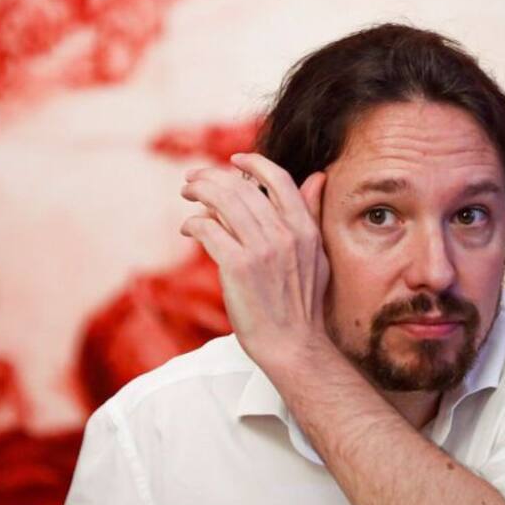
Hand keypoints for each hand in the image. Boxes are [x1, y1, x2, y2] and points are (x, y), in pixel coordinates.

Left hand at [179, 153, 328, 372]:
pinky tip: (189, 228)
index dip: (253, 162)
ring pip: (222, 202)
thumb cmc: (302, 303)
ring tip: (187, 194)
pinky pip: (208, 229)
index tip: (234, 160)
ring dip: (198, 192)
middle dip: (212, 176)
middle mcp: (284, 234)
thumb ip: (311, 213)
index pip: (278, 178)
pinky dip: (194, 223)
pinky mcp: (237, 267)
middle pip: (241, 187)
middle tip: (193, 179)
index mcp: (304, 228)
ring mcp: (261, 250)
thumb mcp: (317, 254)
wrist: (292, 345)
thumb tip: (317, 176)